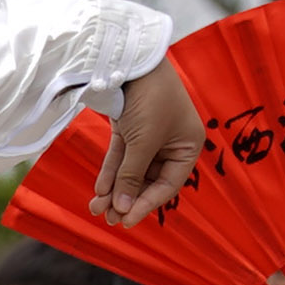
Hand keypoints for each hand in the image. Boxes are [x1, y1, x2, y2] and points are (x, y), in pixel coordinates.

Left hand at [92, 61, 202, 228]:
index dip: (147, 204)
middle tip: (107, 219)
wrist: (131, 63)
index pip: (168, 184)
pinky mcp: (130, 129)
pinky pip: (120, 157)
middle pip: (148, 180)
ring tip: (96, 209)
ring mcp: (150, 136)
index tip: (127, 221)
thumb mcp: (142, 142)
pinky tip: (99, 190)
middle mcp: (172, 142)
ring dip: (114, 189)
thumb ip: (132, 175)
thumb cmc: (149, 101)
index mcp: (188, 145)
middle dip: (127, 198)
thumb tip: (122, 208)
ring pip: (132, 170)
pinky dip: (110, 173)